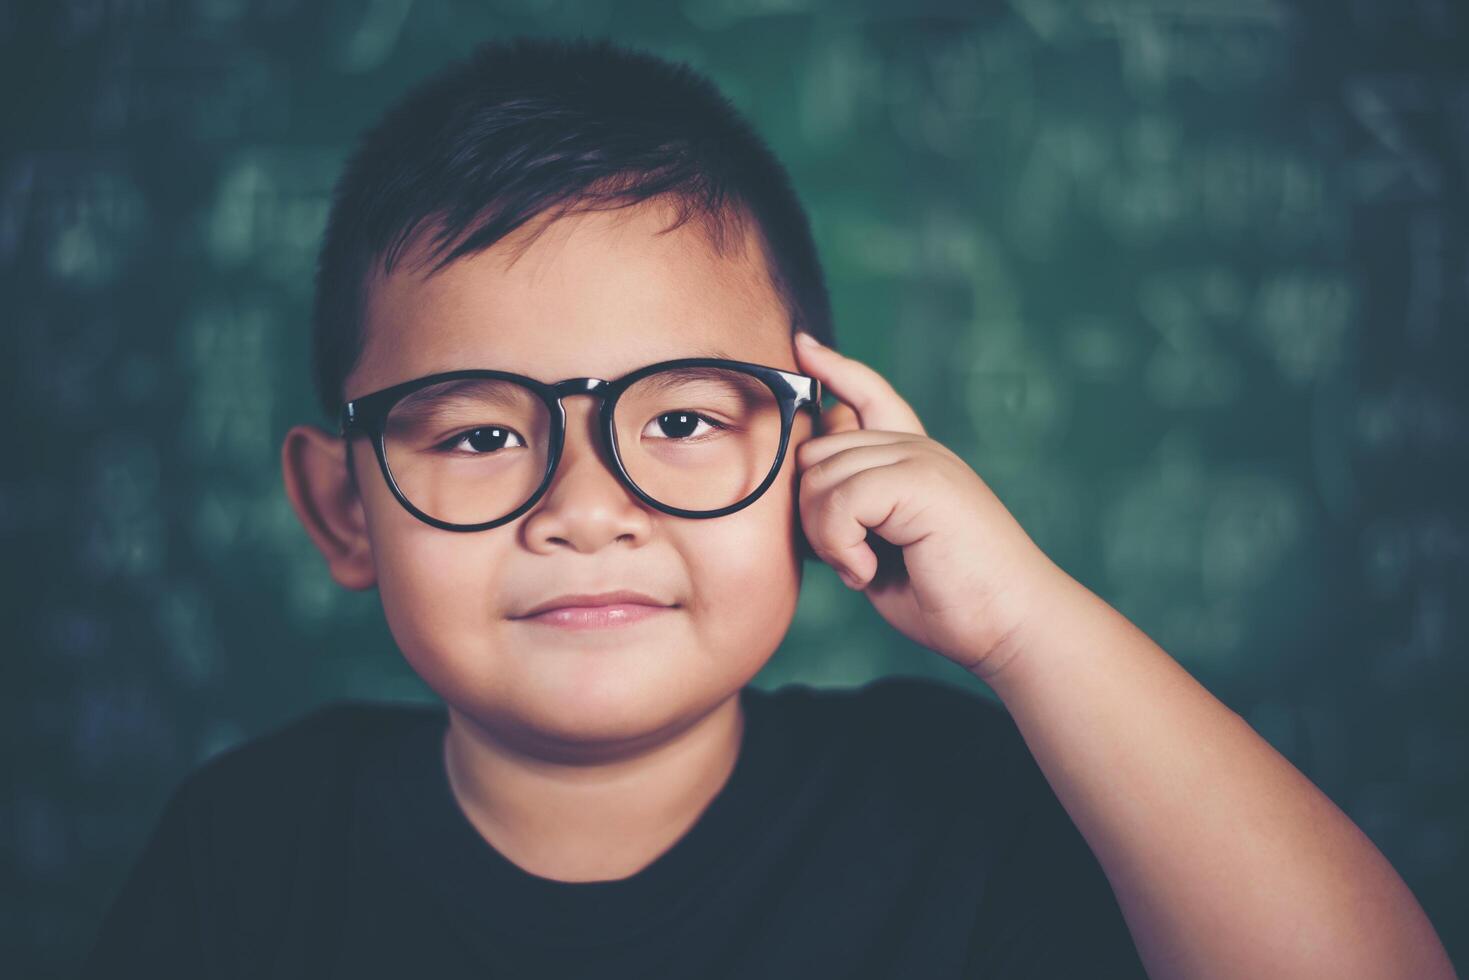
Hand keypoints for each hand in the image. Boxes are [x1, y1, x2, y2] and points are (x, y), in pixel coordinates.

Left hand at [792, 331, 1065, 675]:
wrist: (1010, 625)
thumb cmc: (949, 599)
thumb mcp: (884, 549)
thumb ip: (851, 510)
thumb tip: (809, 481)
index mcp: (914, 459)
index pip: (870, 395)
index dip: (835, 369)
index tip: (803, 347)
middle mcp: (917, 449)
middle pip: (817, 451)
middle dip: (811, 512)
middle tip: (847, 559)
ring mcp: (921, 460)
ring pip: (820, 478)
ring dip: (826, 536)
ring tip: (862, 570)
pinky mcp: (921, 481)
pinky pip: (840, 500)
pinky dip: (841, 545)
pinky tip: (867, 573)